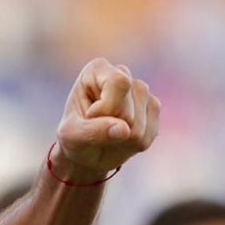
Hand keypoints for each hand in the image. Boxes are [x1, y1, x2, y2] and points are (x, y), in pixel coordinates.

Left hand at [54, 58, 159, 180]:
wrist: (86, 154)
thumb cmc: (74, 139)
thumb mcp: (72, 136)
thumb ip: (93, 131)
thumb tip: (125, 130)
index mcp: (96, 70)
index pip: (119, 82)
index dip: (107, 107)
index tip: (88, 116)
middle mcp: (122, 74)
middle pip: (132, 105)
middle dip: (113, 125)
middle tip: (96, 128)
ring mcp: (140, 91)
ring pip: (141, 123)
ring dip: (122, 138)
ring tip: (107, 134)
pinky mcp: (152, 108)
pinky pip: (150, 133)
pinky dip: (133, 144)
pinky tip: (121, 139)